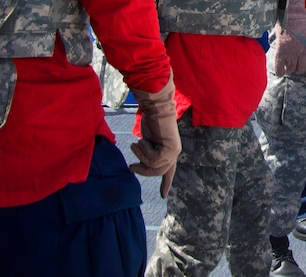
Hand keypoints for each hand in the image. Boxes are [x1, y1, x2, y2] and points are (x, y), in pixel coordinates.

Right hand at [130, 72, 181, 197]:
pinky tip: (143, 140)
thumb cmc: (151, 123)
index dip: (165, 184)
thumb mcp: (148, 142)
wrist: (156, 110)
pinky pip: (152, 158)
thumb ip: (148, 155)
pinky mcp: (170, 149)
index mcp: (170, 153)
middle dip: (142, 170)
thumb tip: (140, 167)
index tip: (163, 196)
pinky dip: (143, 149)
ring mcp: (174, 152)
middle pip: (157, 172)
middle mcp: (174, 154)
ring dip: (141, 154)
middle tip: (131, 167)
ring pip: (153, 165)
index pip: (169, 172)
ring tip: (137, 143)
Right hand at [273, 0, 305, 76]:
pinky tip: (281, 72)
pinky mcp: (281, 51)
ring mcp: (291, 53)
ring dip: (290, 69)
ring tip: (289, 66)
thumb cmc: (304, 23)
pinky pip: (279, 66)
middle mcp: (301, 53)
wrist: (291, 15)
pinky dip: (280, 71)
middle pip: (301, 70)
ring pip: (291, 69)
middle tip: (297, 65)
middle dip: (299, 69)